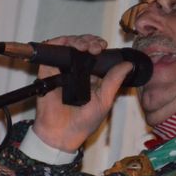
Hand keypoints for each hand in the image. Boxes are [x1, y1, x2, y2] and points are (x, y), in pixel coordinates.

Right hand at [33, 34, 132, 152]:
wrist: (62, 135)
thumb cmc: (84, 122)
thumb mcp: (104, 100)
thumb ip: (114, 81)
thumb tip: (128, 65)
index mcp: (91, 76)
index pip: (94, 53)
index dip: (98, 45)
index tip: (103, 46)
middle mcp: (76, 70)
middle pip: (81, 45)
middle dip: (89, 40)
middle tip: (96, 47)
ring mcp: (61, 70)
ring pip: (67, 45)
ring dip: (77, 40)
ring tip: (85, 46)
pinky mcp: (47, 71)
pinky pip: (51, 52)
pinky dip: (59, 43)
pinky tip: (70, 45)